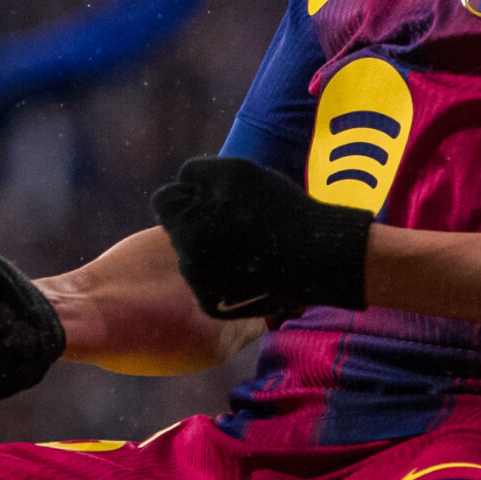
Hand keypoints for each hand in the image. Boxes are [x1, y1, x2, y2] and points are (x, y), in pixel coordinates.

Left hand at [151, 156, 371, 319]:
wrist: (316, 258)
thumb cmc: (278, 209)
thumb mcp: (236, 172)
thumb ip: (198, 172)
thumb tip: (179, 182)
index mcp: (188, 226)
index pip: (164, 201)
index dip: (188, 194)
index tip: (214, 198)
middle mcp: (187, 261)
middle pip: (177, 230)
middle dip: (197, 222)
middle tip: (235, 221)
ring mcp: (199, 287)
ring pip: (190, 257)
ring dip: (208, 248)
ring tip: (246, 245)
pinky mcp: (213, 306)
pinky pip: (204, 281)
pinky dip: (219, 273)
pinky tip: (246, 267)